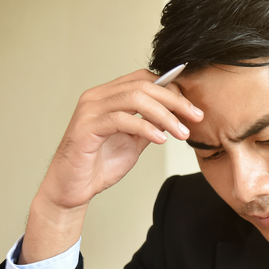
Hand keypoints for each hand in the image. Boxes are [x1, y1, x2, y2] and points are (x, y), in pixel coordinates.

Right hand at [20, 69, 202, 262]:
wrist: (73, 188)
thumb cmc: (99, 164)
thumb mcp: (133, 142)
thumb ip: (150, 125)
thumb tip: (175, 115)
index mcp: (108, 96)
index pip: (144, 79)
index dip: (171, 90)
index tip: (192, 109)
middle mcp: (97, 97)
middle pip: (143, 86)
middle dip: (175, 101)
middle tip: (195, 116)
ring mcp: (90, 110)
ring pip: (135, 98)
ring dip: (165, 115)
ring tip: (182, 133)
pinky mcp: (87, 128)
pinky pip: (121, 119)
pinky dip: (145, 127)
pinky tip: (160, 140)